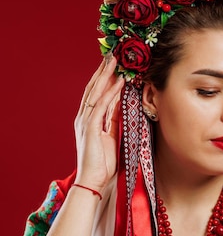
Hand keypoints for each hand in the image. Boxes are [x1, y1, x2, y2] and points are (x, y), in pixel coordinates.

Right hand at [73, 56, 123, 192]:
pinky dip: (109, 93)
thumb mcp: (113, 138)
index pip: (97, 93)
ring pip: (96, 92)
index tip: (115, 63)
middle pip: (94, 88)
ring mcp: (86, 122)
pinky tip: (117, 82)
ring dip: (106, 76)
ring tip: (115, 61)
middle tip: (114, 54)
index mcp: (89, 120)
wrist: (93, 182)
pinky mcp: (90, 129)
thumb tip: (124, 106)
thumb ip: (115, 121)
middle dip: (104, 70)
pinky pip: (100, 106)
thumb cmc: (104, 164)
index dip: (104, 77)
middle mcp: (85, 117)